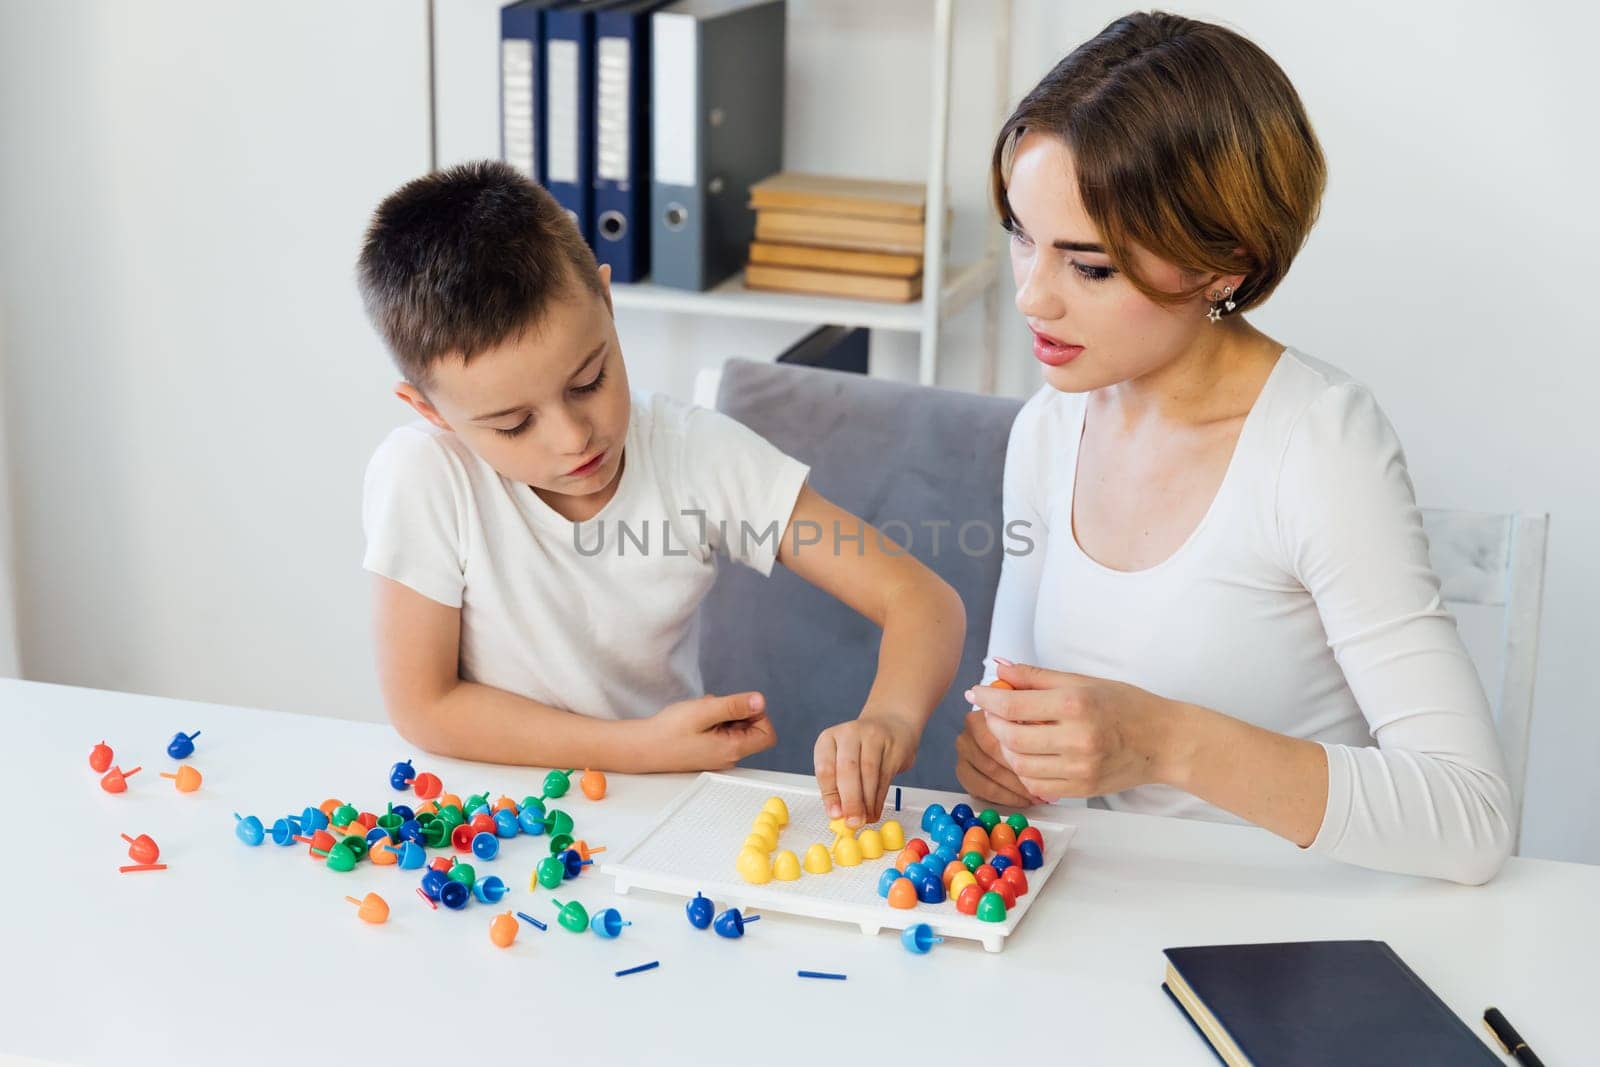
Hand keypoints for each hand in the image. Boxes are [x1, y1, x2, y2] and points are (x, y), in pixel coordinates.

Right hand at [645, 692, 776, 771]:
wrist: (642, 748)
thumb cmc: (669, 731)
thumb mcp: (704, 711)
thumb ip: (734, 706)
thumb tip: (760, 701)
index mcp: (732, 749)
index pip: (767, 734)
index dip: (758, 715)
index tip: (738, 706)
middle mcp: (729, 756)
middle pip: (751, 729)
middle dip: (736, 712)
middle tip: (713, 708)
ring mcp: (718, 756)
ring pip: (734, 728)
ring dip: (722, 715)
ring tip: (699, 714)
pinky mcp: (708, 752)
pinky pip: (720, 733)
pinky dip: (712, 721)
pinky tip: (694, 720)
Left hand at [815, 713, 918, 827]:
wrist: (892, 724)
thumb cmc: (861, 749)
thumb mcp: (840, 761)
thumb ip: (837, 786)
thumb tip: (838, 815)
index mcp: (829, 739)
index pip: (825, 768)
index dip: (830, 795)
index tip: (835, 815)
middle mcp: (849, 734)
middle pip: (847, 769)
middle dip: (850, 800)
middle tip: (852, 821)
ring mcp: (873, 737)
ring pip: (868, 773)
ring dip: (867, 802)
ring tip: (864, 818)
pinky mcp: (893, 746)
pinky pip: (885, 776)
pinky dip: (879, 798)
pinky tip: (875, 810)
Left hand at [964, 662, 1179, 801]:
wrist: (1164, 741)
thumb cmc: (1126, 705)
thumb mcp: (1083, 681)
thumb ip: (1037, 676)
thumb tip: (999, 668)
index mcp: (1075, 705)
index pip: (1013, 704)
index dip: (987, 699)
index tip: (975, 693)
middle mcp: (1077, 738)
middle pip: (1011, 736)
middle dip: (992, 724)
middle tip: (991, 713)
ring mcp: (1080, 769)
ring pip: (1019, 765)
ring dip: (1006, 748)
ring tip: (1010, 733)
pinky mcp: (1082, 790)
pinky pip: (1037, 785)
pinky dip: (1024, 771)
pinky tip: (1028, 755)